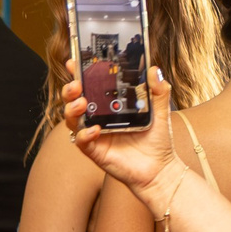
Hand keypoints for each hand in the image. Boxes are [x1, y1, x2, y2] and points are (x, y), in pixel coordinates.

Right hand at [66, 70, 181, 212]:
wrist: (159, 169)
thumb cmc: (157, 141)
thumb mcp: (161, 111)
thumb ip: (158, 90)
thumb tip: (154, 70)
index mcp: (110, 106)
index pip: (91, 87)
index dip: (79, 74)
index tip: (74, 62)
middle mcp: (98, 118)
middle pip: (74, 101)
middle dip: (70, 90)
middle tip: (76, 84)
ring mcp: (94, 135)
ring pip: (71, 120)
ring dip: (72, 109)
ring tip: (81, 103)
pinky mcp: (95, 151)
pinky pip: (81, 141)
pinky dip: (85, 134)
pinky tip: (95, 130)